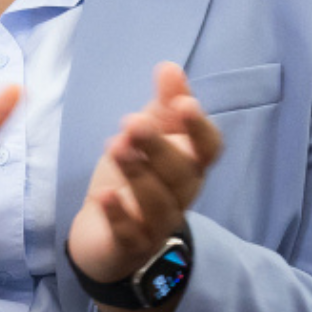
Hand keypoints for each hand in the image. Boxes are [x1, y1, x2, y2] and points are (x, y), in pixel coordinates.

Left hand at [67, 63, 221, 290]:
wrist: (106, 234)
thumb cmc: (136, 176)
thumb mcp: (149, 135)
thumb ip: (163, 104)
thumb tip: (170, 66)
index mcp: (189, 164)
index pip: (209, 148)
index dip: (199, 128)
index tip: (183, 104)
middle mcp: (181, 195)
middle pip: (181, 173)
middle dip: (159, 147)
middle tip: (132, 122)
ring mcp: (158, 223)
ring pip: (157, 203)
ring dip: (138, 174)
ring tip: (115, 147)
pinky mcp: (131, 244)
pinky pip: (130, 233)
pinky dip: (118, 215)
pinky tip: (103, 196)